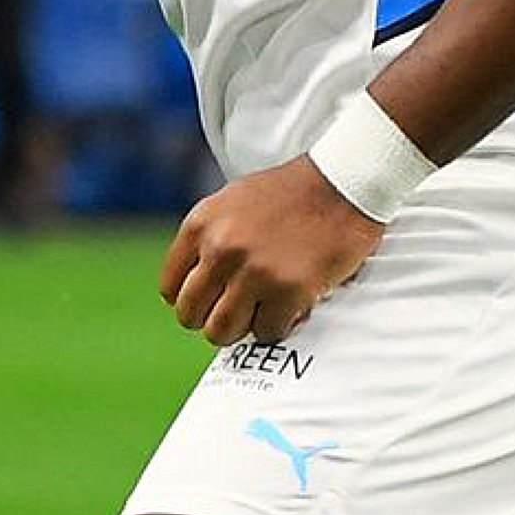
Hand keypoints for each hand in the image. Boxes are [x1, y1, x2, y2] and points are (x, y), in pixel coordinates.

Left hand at [160, 157, 384, 345]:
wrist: (343, 182)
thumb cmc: (290, 194)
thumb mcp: (231, 202)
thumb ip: (208, 238)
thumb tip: (192, 285)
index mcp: (201, 225)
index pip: (171, 289)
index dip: (193, 300)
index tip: (214, 299)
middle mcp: (220, 249)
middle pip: (190, 315)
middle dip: (213, 318)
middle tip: (238, 310)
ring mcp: (253, 271)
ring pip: (221, 332)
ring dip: (242, 328)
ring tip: (261, 312)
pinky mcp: (288, 290)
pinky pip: (266, 333)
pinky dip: (278, 326)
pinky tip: (290, 307)